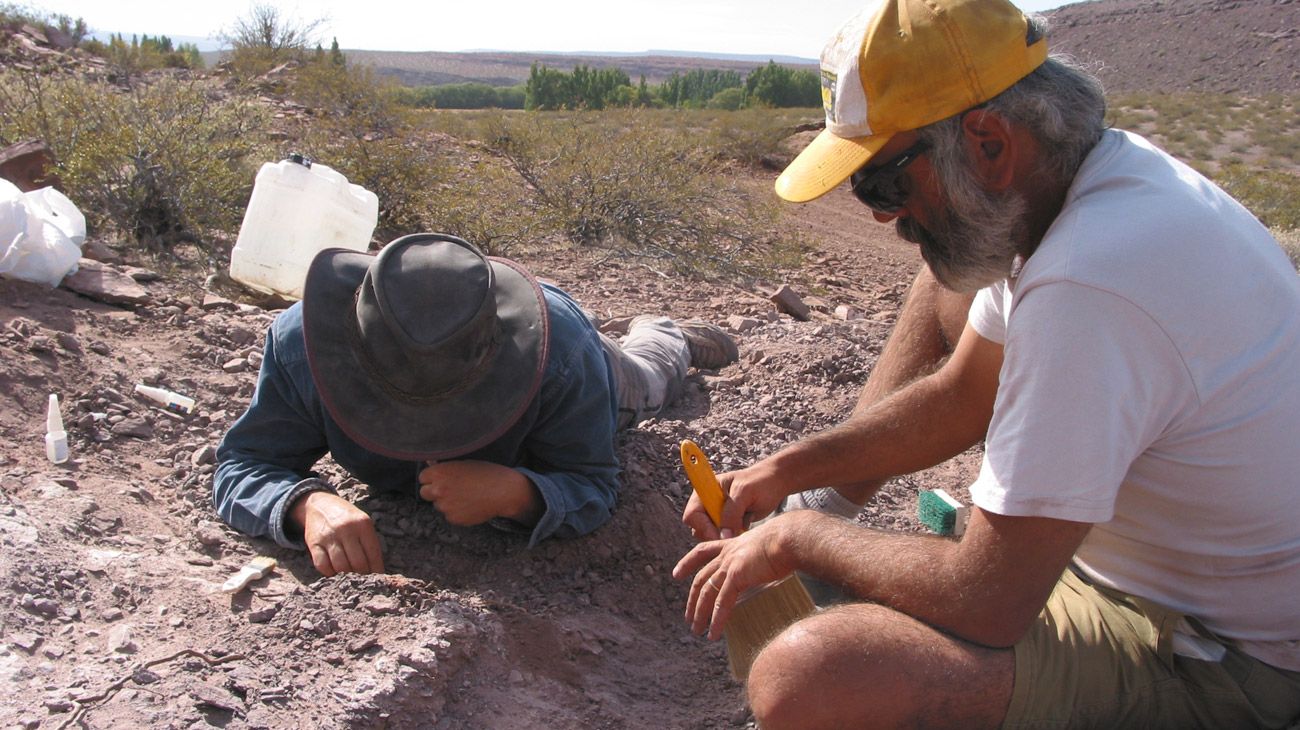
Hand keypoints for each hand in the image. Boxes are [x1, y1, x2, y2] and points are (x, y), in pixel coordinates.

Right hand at [291, 491, 384, 575]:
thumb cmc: (346, 518)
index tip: (378, 578)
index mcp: (362, 524)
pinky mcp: (314, 543)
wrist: (320, 505)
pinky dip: (329, 573)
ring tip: (349, 576)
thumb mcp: (362, 522)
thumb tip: (377, 569)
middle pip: (358, 562)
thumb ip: (369, 542)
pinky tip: (334, 570)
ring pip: (341, 566)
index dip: (376, 569)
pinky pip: (322, 565)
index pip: (373, 553)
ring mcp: (329, 536)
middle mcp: (346, 529)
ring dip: (346, 576)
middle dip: (362, 575)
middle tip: (362, 579)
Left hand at [418, 460, 542, 526]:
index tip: (439, 479)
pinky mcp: (453, 519)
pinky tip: (469, 505)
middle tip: (448, 489)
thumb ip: (445, 469)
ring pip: (438, 505)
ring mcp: (445, 506)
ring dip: (446, 502)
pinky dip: (456, 512)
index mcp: (440, 473)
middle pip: (424, 493)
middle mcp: (439, 490)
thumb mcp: (463, 464)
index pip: (422, 477)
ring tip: (465, 496)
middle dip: (433, 491)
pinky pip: (449, 515)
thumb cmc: (486, 474)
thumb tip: (431, 467)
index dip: (431, 478)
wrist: (503, 492)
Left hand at [672, 515, 796, 639]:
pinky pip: (722, 603)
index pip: (702, 552)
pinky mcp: (737, 576)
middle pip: (701, 578)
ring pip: (707, 592)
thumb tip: (762, 566)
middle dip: (692, 599)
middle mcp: (727, 554)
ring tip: (697, 629)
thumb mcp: (765, 547)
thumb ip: (756, 558)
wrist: (790, 538)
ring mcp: (730, 564)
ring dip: (700, 613)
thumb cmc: (786, 542)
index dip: (688, 563)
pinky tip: (713, 633)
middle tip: (688, 616)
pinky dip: (716, 620)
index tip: (676, 574)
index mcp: (732, 545)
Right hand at [681, 460, 791, 540]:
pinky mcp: (727, 523)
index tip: (720, 536)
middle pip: (698, 528)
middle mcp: (707, 503)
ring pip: (710, 535)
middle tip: (735, 534)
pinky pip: (722, 537)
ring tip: (742, 527)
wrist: (776, 483)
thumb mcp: (744, 492)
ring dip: (724, 536)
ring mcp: (716, 514)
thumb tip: (723, 535)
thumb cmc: (760, 481)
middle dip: (714, 534)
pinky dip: (732, 537)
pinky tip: (745, 528)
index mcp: (705, 490)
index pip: (692, 515)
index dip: (703, 527)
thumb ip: (732, 512)